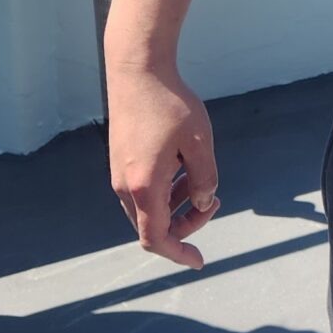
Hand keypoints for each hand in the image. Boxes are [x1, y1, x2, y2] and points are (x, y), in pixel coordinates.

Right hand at [107, 58, 221, 268]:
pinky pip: (142, 190)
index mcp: (144, 187)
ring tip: (201, 183)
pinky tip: (184, 169)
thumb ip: (204, 178)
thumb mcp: (199, 142)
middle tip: (213, 202)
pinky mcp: (121, 160)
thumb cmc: (170, 104)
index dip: (178, 253)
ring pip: (147, 208)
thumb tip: (203, 201)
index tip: (198, 261)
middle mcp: (125, 185)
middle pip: (152, 226)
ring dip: (176, 206)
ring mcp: (120, 173)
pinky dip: (165, 191)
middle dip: (185, 225)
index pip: (156, 238)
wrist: (137, 70)